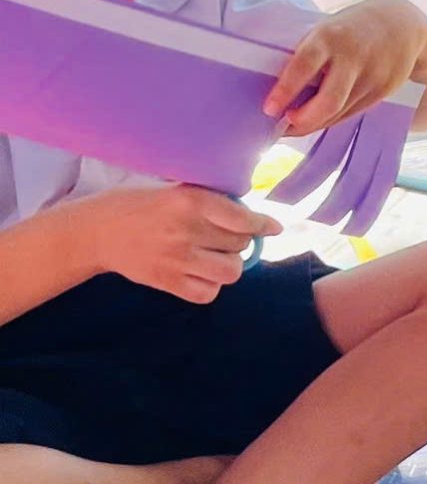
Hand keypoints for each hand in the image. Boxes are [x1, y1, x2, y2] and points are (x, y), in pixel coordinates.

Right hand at [91, 183, 278, 303]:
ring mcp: (177, 260)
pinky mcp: (166, 283)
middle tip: (227, 236)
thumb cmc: (137, 204)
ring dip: (230, 264)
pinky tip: (201, 273)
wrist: (95, 232)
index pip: (242, 218)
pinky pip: (208, 293)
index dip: (263, 224)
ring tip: (216, 256)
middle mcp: (186, 231)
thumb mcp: (172, 189)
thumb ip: (207, 199)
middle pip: (240, 244)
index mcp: (189, 201)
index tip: (273, 227)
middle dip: (241, 240)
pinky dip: (211, 286)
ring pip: (231, 271)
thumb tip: (248, 212)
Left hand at [266, 0, 426, 136]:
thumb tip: (285, 94)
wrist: (402, 25)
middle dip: (304, 120)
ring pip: (339, 113)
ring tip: (295, 125)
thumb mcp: (328, 31)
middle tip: (285, 124)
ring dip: (315, 123)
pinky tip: (321, 117)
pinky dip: (333, 118)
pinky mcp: (383, 91)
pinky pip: (352, 112)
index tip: (269, 109)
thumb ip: (311, 56)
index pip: (305, 65)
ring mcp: (372, 77)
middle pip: (329, 101)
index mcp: (331, 36)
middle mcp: (353, 58)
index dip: (285, 90)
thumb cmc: (351, 28)